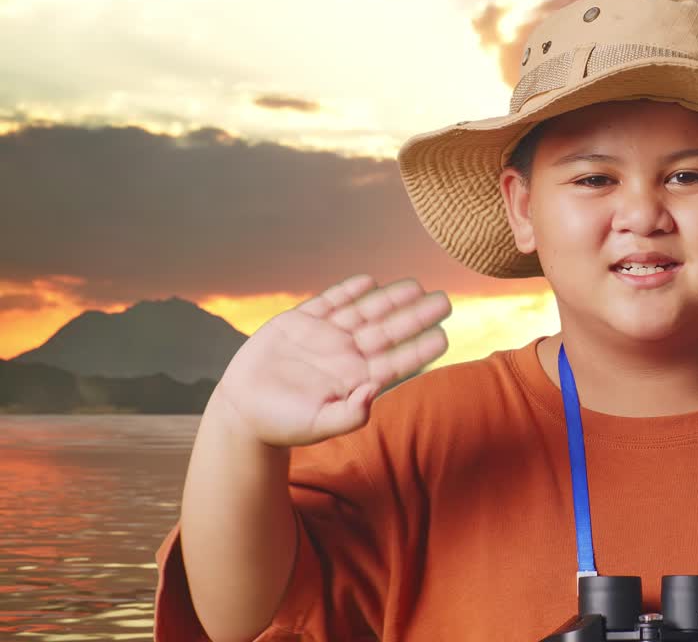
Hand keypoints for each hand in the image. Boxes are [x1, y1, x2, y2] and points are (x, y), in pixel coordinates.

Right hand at [210, 274, 450, 447]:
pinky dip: (347, 290)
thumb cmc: (284, 425)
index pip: (397, 361)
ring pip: (364, 311)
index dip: (420, 348)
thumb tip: (372, 393)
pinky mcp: (298, 322)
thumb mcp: (319, 425)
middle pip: (388, 330)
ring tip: (416, 286)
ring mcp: (324, 336)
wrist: (243, 412)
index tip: (445, 336)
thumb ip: (349, 415)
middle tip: (445, 300)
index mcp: (357, 378)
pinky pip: (328, 301)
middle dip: (416, 315)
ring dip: (389, 298)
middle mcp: (346, 354)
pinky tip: (369, 281)